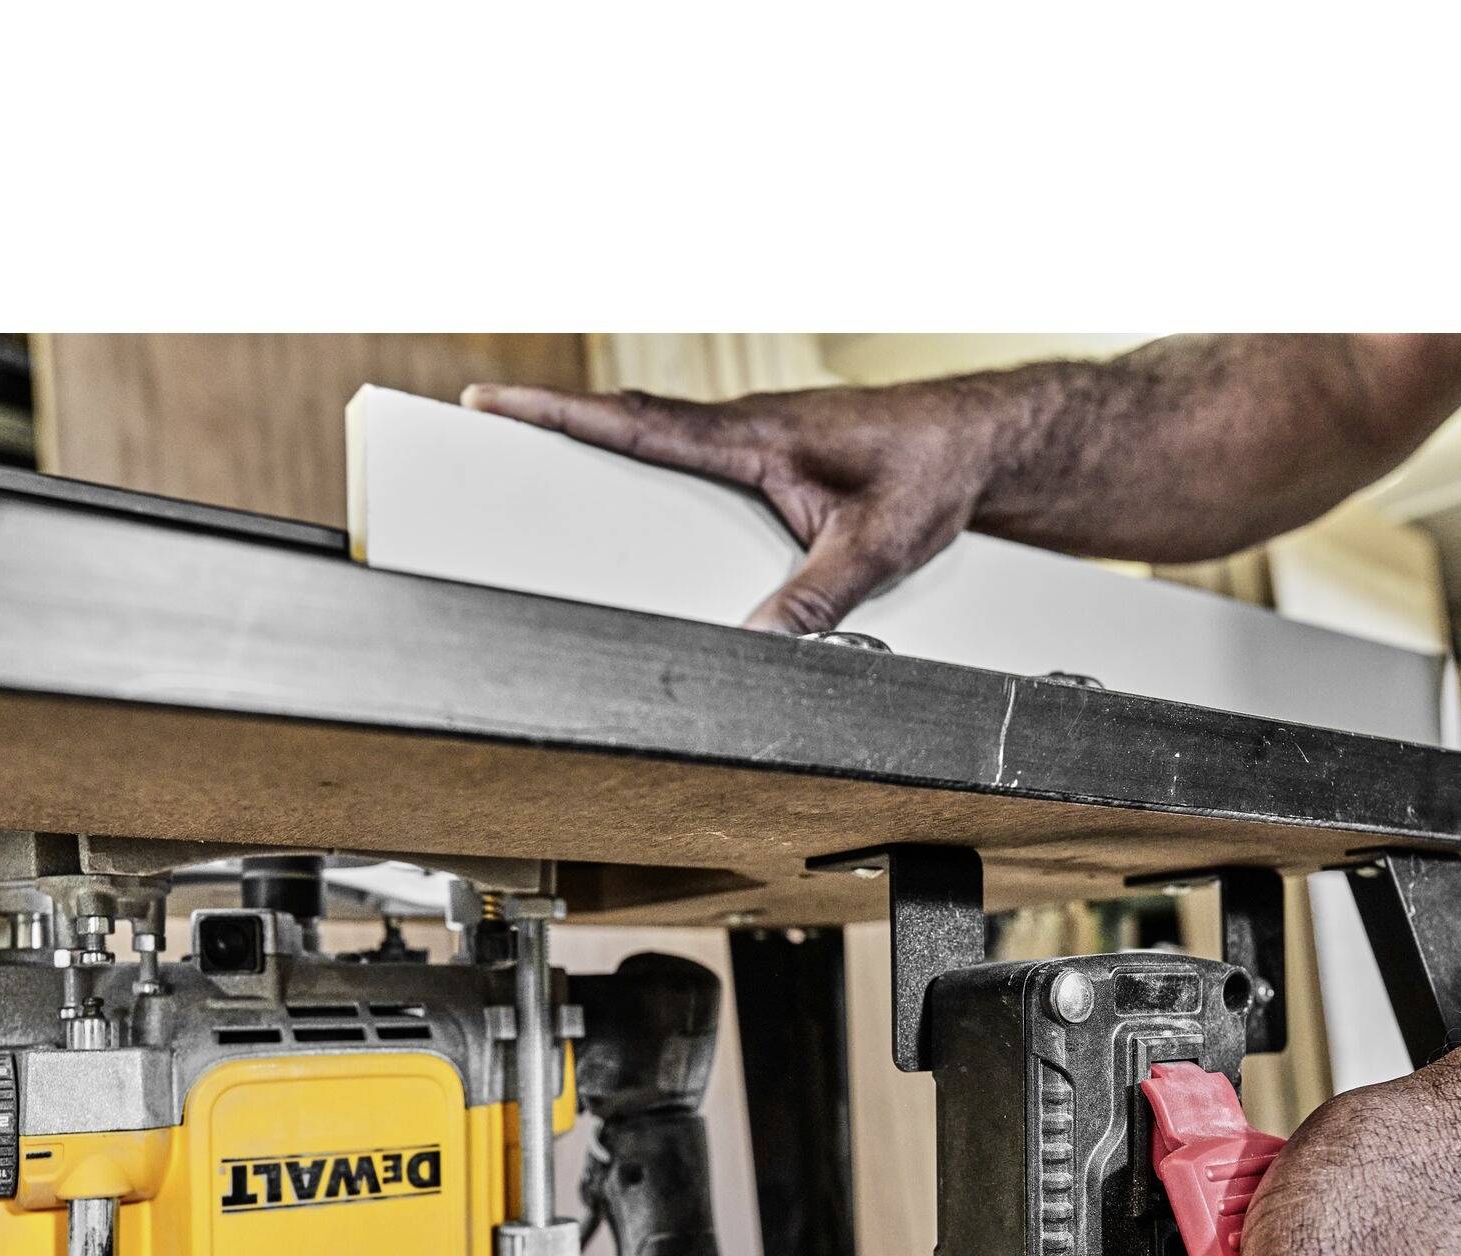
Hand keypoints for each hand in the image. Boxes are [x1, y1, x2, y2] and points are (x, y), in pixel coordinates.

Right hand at [462, 376, 1029, 632]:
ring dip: (597, 448)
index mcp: (755, 438)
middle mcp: (746, 432)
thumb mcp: (877, 546)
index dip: (559, 416)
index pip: (639, 425)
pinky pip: (692, 464)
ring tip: (532, 468)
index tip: (490, 404)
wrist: (982, 443)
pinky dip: (649, 469)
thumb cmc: (935, 470)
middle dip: (551, 426)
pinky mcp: (771, 462)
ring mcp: (755, 443)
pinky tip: (636, 501)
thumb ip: (816, 598)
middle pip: (628, 428)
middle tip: (477, 427)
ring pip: (657, 444)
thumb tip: (757, 647)